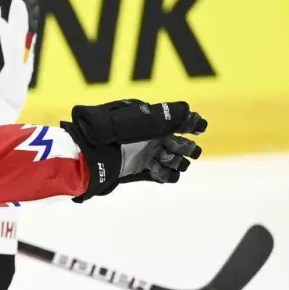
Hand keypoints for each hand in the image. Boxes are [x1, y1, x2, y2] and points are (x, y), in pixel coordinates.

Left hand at [63, 99, 205, 201]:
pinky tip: (157, 169)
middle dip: (185, 147)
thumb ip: (167, 116)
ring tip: (161, 160)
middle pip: (182, 144)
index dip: (193, 125)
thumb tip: (191, 114)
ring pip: (176, 161)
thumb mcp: (140, 118)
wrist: (90, 154)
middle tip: (171, 147)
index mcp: (152, 121)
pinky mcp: (141, 172)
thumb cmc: (113, 132)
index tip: (198, 128)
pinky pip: (164, 176)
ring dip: (175, 161)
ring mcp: (147, 156)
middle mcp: (152, 138)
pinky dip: (166, 174)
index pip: (181, 122)